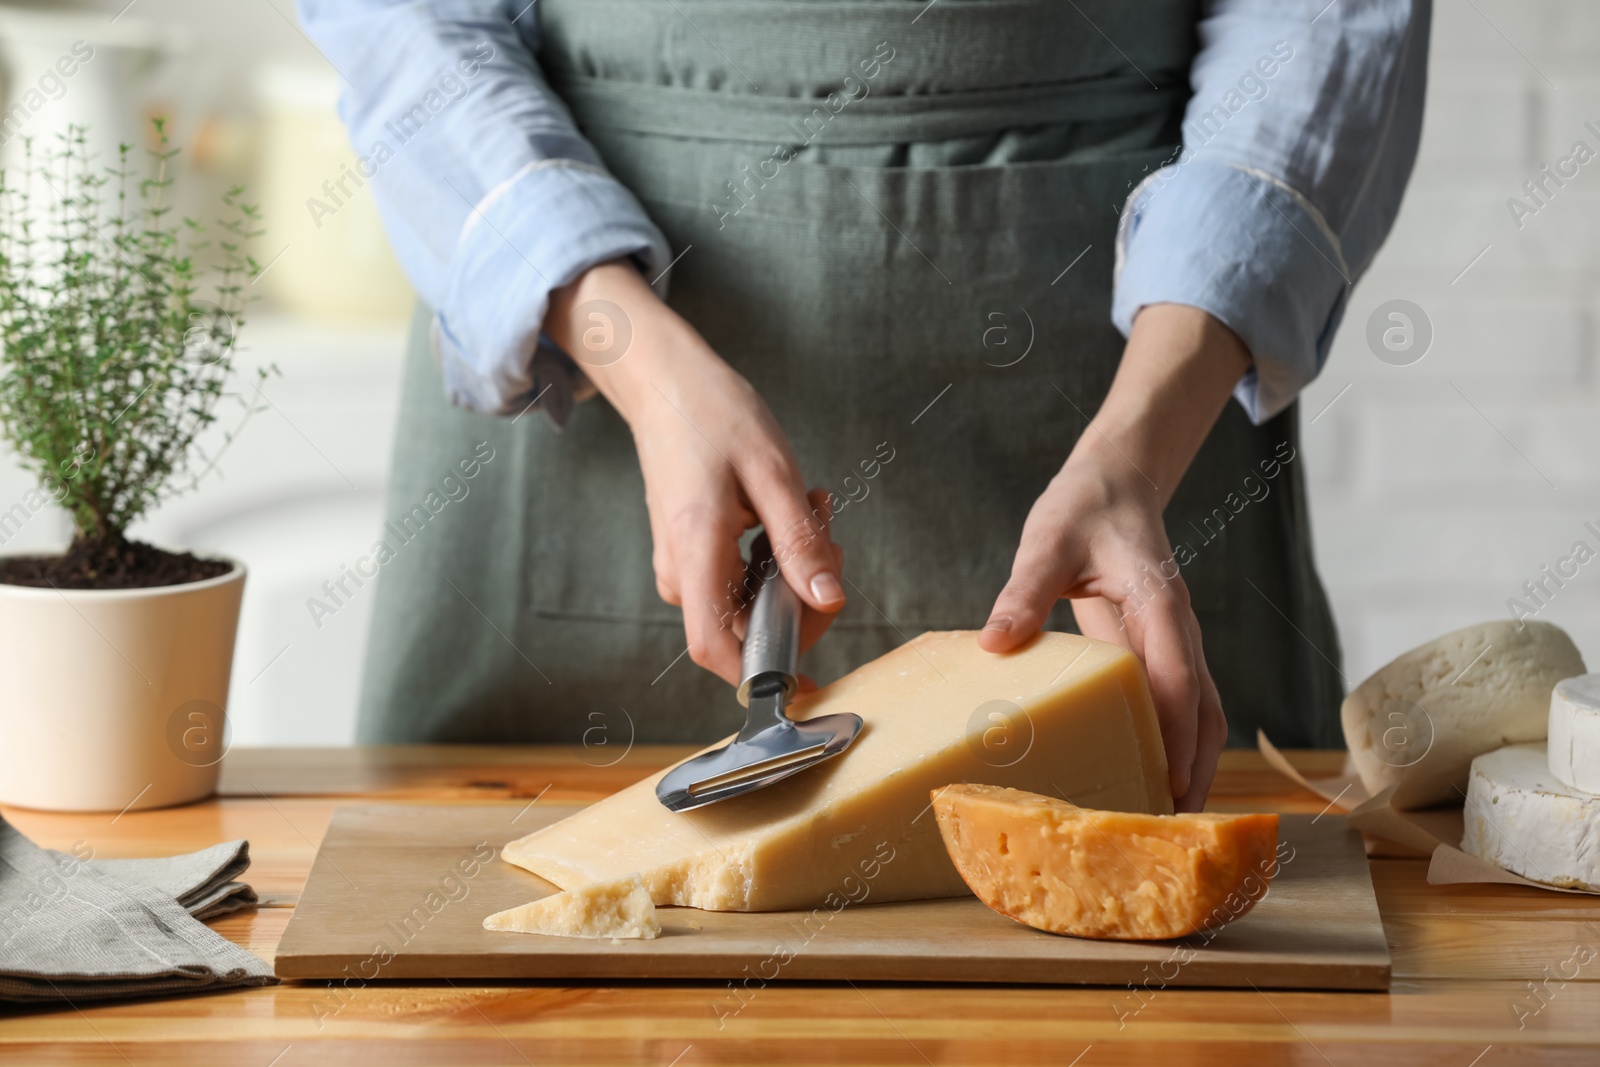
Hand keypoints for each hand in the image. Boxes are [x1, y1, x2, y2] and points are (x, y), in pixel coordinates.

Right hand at [545, 260, 845, 686]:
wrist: (664, 383)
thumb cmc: (713, 414)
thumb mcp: (773, 472)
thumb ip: (800, 541)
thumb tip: (828, 600)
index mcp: (695, 552)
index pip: (716, 648)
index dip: (763, 675)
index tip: (810, 677)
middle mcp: (682, 572)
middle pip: (748, 629)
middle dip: (803, 596)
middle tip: (828, 533)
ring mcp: (685, 567)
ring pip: (752, 602)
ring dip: (794, 569)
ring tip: (812, 506)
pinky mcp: (693, 556)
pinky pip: (742, 580)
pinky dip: (777, 555)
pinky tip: (790, 510)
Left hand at [978, 304, 1250, 810]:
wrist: (1114, 483)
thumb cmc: (1083, 509)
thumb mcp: (1048, 541)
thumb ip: (1026, 591)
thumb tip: (996, 642)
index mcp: (1159, 605)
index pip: (1178, 679)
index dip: (1177, 734)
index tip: (1171, 783)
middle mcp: (1177, 630)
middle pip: (1204, 712)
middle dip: (1194, 769)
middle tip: (1170, 830)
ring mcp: (1173, 643)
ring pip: (1200, 715)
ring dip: (1191, 765)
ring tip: (1166, 823)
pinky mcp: (1157, 652)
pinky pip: (1177, 706)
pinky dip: (1173, 746)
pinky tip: (1148, 780)